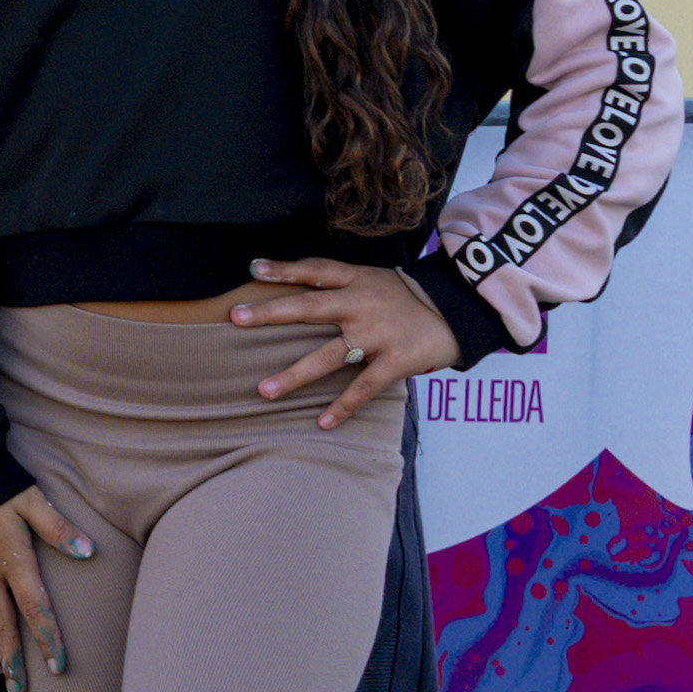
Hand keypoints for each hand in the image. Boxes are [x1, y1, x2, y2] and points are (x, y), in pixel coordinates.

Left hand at [230, 256, 453, 429]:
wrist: (456, 312)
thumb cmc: (404, 298)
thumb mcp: (373, 279)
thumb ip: (338, 284)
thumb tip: (293, 286)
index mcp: (356, 280)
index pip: (316, 269)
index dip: (285, 268)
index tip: (255, 269)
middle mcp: (362, 304)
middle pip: (310, 306)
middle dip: (271, 313)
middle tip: (236, 318)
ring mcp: (378, 334)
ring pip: (329, 355)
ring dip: (295, 374)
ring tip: (264, 390)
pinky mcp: (395, 361)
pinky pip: (363, 387)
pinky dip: (344, 406)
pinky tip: (323, 422)